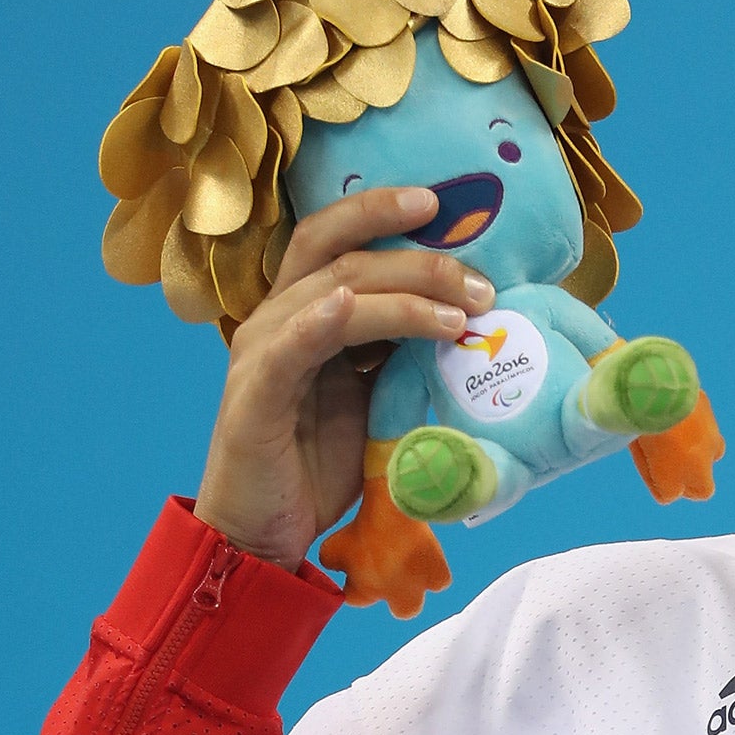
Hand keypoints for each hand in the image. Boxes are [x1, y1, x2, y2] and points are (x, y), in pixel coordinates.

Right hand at [194, 187, 496, 570]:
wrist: (266, 529)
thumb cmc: (319, 460)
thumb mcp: (372, 394)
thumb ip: (399, 350)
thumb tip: (467, 316)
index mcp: (304, 311)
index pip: (338, 237)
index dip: (383, 212)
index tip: (442, 205)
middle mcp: (278, 318)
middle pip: (341, 252)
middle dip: (417, 256)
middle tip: (480, 280)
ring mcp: (262, 353)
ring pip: (332, 294)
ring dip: (402, 296)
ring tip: (460, 315)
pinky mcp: (254, 397)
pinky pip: (288, 347)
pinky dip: (319, 321)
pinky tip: (350, 307)